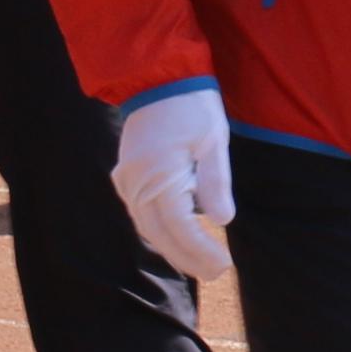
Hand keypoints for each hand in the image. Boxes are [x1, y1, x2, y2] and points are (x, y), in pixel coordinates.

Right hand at [111, 85, 234, 284]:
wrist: (156, 78)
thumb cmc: (191, 105)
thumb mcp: (213, 139)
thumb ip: (216, 181)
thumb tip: (223, 220)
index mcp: (158, 174)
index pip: (180, 227)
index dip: (201, 250)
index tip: (224, 264)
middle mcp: (135, 183)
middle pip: (160, 235)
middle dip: (188, 258)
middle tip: (217, 273)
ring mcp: (126, 181)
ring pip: (148, 229)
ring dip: (174, 250)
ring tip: (203, 265)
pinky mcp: (126, 178)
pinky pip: (142, 216)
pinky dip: (161, 233)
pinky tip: (180, 242)